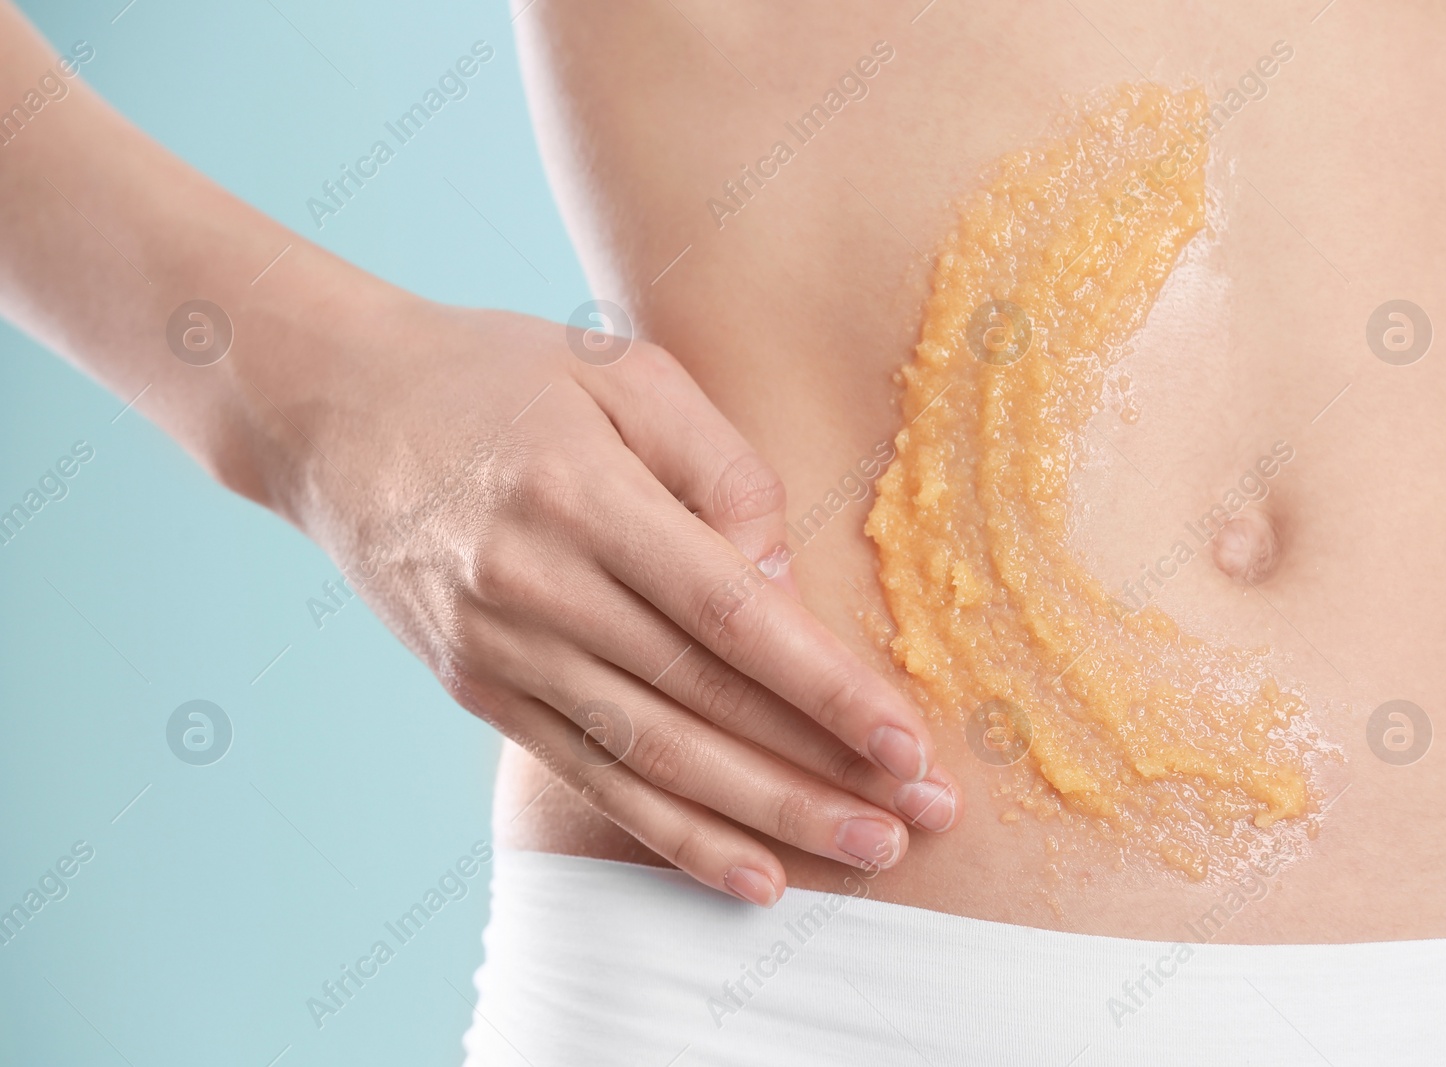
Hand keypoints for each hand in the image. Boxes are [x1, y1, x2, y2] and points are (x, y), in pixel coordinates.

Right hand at [254, 288, 962, 904]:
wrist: (330, 410)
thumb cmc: (496, 374)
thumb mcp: (615, 370)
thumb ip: (717, 464)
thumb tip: (782, 580)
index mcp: (583, 495)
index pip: (728, 614)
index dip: (823, 686)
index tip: (906, 742)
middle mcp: (537, 587)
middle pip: (701, 702)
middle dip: (821, 771)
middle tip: (920, 821)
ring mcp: (499, 651)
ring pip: (651, 760)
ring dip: (765, 818)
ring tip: (864, 853)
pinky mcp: (478, 689)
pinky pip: (587, 779)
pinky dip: (671, 835)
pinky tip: (749, 874)